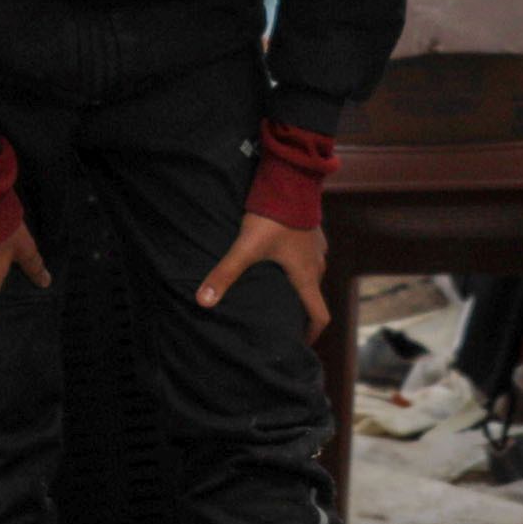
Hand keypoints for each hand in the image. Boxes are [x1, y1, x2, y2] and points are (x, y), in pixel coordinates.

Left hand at [194, 213, 327, 337]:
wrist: (291, 178)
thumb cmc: (273, 215)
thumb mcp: (245, 247)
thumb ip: (225, 273)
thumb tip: (203, 301)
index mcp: (306, 275)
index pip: (319, 315)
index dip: (312, 334)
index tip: (300, 345)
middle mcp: (316, 264)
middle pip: (312, 296)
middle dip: (298, 311)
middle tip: (280, 320)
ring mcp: (317, 246)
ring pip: (310, 274)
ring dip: (297, 286)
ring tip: (276, 290)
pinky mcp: (312, 231)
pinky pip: (307, 255)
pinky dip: (296, 264)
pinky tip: (277, 258)